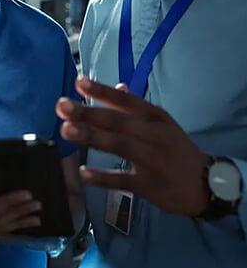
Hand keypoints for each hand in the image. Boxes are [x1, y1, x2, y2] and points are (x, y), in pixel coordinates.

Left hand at [56, 76, 209, 216]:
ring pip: (118, 145)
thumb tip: (115, 87)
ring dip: (91, 137)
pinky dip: (102, 177)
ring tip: (66, 130)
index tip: (78, 82)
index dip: (101, 90)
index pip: (125, 100)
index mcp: (154, 116)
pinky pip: (123, 180)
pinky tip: (83, 172)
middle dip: (88, 113)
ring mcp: (152, 160)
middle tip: (61, 106)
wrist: (206, 183)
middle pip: (117, 121)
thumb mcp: (159, 121)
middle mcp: (153, 135)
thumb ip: (134, 107)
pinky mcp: (149, 186)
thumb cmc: (174, 146)